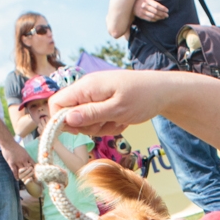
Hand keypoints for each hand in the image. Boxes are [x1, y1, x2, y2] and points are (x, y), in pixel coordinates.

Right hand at [0, 138, 34, 181]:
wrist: (8, 143)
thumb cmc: (15, 146)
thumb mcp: (24, 151)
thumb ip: (26, 157)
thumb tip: (30, 162)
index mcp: (27, 156)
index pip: (34, 165)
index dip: (35, 170)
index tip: (36, 175)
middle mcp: (23, 160)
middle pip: (29, 170)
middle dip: (30, 175)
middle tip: (32, 180)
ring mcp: (17, 162)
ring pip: (22, 172)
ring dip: (24, 176)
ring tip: (25, 180)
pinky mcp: (11, 163)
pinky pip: (14, 171)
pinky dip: (16, 176)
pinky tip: (17, 179)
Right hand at [51, 70, 178, 135]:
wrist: (163, 92)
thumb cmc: (142, 97)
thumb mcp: (117, 109)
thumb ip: (91, 114)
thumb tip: (66, 120)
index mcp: (86, 87)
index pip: (56, 103)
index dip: (60, 121)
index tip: (78, 132)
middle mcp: (87, 90)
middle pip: (71, 116)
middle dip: (88, 127)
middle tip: (108, 124)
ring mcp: (96, 97)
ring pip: (86, 121)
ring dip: (101, 127)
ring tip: (119, 120)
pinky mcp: (104, 103)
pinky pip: (99, 120)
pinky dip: (110, 124)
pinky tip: (123, 119)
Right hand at [134, 0, 168, 21]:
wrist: (131, 4)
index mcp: (147, 0)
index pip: (156, 5)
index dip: (163, 8)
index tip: (167, 10)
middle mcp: (144, 6)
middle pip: (155, 11)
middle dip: (162, 14)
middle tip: (167, 15)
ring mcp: (142, 11)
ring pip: (153, 16)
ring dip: (159, 17)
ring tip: (163, 18)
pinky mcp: (140, 16)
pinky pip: (149, 19)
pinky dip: (154, 20)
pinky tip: (158, 19)